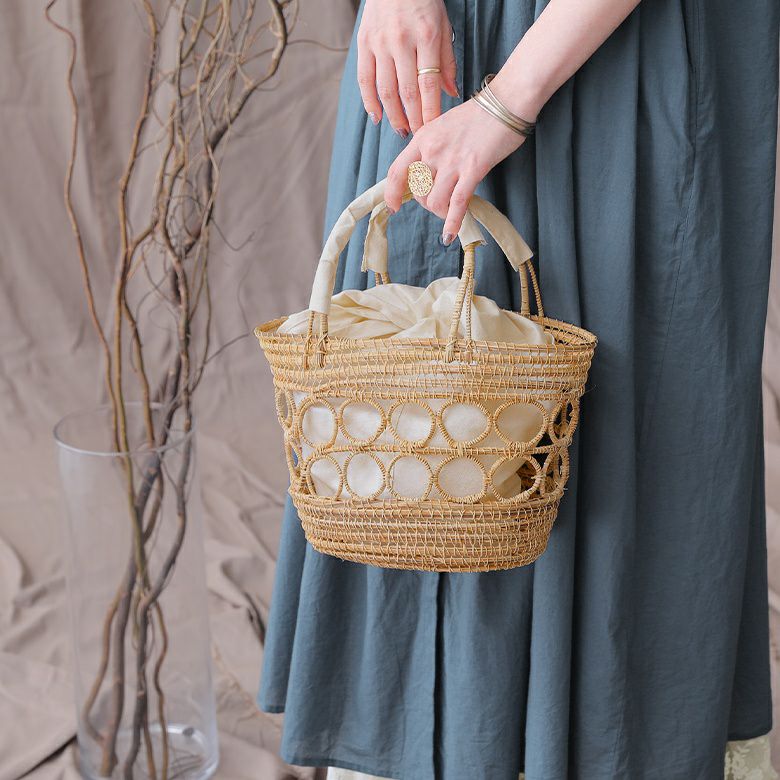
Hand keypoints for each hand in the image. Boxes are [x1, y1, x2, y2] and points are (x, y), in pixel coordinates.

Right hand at [357, 0, 458, 135]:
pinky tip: (377, 117)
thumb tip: (451, 94)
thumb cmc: (424, 3)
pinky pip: (365, 80)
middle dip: (413, 119)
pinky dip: (370, 102)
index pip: (428, 84)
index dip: (430, 111)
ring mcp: (380, 43)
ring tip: (401, 129)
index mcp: (426, 36)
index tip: (432, 130)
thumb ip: (447, 61)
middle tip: (418, 136)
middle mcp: (402, 41)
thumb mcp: (443, 26)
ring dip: (394, 115)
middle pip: (407, 92)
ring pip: (386, 90)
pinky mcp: (364, 44)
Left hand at [384, 99, 527, 240]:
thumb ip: (431, 148)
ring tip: (447, 212)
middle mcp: (433, 150)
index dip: (392, 193)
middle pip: (417, 190)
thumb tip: (425, 172)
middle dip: (424, 203)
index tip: (393, 206)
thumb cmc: (478, 114)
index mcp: (423, 138)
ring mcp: (452, 161)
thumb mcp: (443, 126)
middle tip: (437, 202)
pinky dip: (451, 223)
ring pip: (434, 200)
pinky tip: (449, 235)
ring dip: (439, 212)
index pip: (397, 171)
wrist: (506, 102)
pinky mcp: (473, 170)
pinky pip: (456, 204)